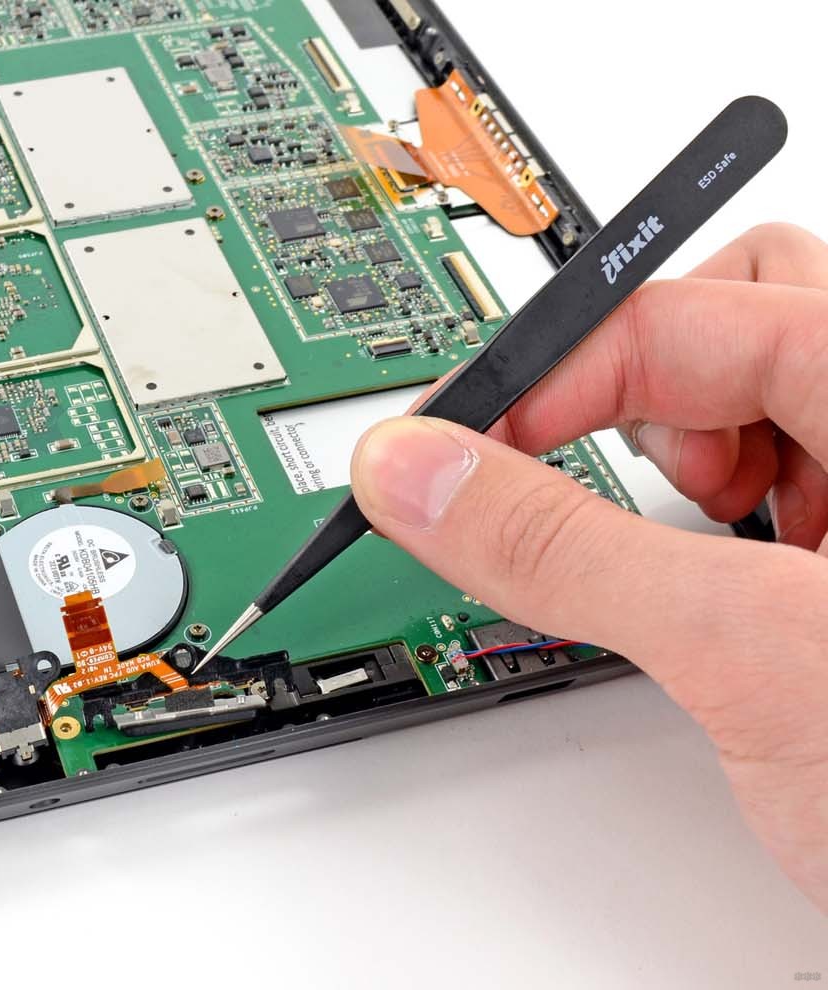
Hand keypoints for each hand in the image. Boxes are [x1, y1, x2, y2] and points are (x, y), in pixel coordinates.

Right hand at [350, 223, 827, 911]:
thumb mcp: (756, 658)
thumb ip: (567, 550)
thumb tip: (425, 474)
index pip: (687, 313)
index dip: (549, 378)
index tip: (456, 446)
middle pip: (742, 309)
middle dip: (655, 401)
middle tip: (632, 493)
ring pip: (761, 388)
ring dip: (696, 464)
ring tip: (716, 562)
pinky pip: (782, 469)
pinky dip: (724, 519)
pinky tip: (745, 594)